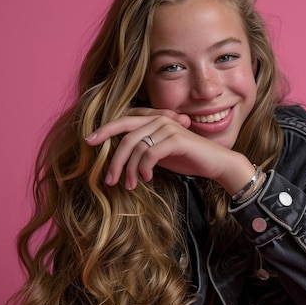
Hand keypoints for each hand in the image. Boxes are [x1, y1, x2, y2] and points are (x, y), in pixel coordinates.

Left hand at [85, 108, 255, 193]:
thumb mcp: (161, 153)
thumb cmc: (188, 158)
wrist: (216, 163)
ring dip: (129, 170)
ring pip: (136, 147)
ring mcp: (167, 127)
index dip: (105, 130)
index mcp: (154, 119)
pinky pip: (149, 154)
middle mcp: (159, 119)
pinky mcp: (176, 139)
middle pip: (125, 134)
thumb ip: (143, 149)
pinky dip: (145, 169)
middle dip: (113, 158)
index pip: (123, 121)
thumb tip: (121, 159)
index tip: (89, 142)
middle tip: (108, 179)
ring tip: (130, 185)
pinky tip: (148, 179)